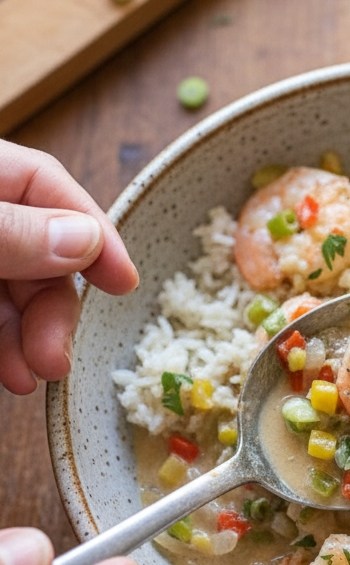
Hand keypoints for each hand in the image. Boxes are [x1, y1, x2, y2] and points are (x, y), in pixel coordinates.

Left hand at [0, 141, 138, 393]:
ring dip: (29, 336)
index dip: (93, 235)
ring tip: (34, 376)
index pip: (49, 188)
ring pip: (11, 290)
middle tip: (59, 356)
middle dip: (54, 307)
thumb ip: (13, 230)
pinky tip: (9, 371)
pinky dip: (2, 345)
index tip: (123, 283)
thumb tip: (84, 240)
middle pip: (36, 251)